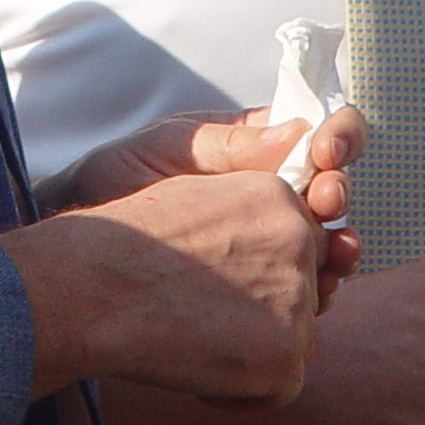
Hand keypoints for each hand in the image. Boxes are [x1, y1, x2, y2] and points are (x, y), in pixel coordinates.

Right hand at [0, 170, 330, 406]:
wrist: (92, 287)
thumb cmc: (125, 244)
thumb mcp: (194, 197)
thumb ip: (247, 215)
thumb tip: (287, 247)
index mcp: (275, 193)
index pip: (297, 246)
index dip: (256, 272)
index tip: (215, 281)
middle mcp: (297, 239)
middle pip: (301, 293)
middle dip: (260, 311)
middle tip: (200, 307)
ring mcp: (296, 298)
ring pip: (294, 340)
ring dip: (251, 349)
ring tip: (193, 331)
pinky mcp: (285, 354)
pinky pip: (281, 386)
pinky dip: (242, 391)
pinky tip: (197, 364)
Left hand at [45, 107, 365, 304]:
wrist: (84, 238)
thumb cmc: (118, 179)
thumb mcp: (168, 148)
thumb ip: (226, 143)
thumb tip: (295, 133)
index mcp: (256, 147)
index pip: (317, 133)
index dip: (338, 137)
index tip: (327, 152)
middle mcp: (271, 193)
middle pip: (332, 191)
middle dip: (338, 195)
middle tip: (325, 202)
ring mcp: (268, 241)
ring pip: (326, 244)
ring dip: (340, 247)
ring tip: (334, 255)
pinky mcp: (259, 286)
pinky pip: (302, 289)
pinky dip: (317, 291)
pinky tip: (316, 292)